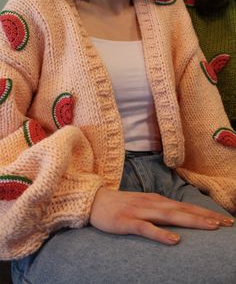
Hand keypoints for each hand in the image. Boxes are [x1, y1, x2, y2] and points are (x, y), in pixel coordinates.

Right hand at [90, 188, 233, 244]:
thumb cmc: (120, 204)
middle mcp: (151, 203)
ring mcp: (140, 211)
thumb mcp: (143, 204)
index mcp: (156, 199)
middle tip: (226, 223)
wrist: (94, 200)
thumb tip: (176, 215)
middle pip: (182, 210)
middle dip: (205, 217)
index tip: (222, 219)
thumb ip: (158, 208)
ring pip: (170, 216)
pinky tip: (174, 240)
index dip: (203, 212)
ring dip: (191, 221)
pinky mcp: (127, 221)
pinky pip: (146, 228)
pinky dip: (161, 234)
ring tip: (211, 228)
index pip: (184, 205)